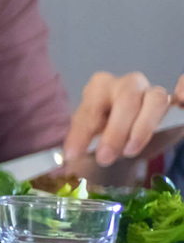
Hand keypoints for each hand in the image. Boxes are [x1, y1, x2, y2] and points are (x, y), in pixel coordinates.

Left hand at [65, 72, 183, 166]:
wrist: (128, 148)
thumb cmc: (106, 141)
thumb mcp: (89, 142)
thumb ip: (83, 142)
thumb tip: (70, 155)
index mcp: (100, 88)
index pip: (91, 107)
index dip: (81, 132)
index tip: (73, 155)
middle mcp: (128, 84)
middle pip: (126, 98)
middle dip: (115, 131)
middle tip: (105, 157)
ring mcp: (153, 92)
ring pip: (155, 99)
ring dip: (142, 127)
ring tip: (130, 151)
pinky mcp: (174, 105)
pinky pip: (183, 90)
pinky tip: (181, 101)